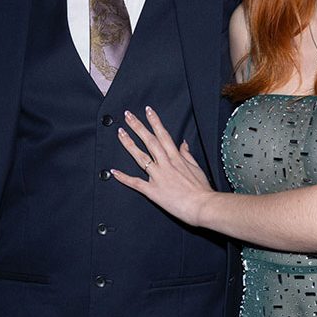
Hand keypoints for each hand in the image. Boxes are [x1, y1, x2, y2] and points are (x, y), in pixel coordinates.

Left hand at [112, 107, 214, 225]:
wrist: (202, 205)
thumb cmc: (202, 189)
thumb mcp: (196, 168)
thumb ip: (187, 154)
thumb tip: (183, 143)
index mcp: (176, 158)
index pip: (163, 135)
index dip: (155, 122)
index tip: (148, 111)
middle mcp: (166, 163)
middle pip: (149, 141)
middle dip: (138, 126)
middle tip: (127, 115)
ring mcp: (158, 176)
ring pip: (140, 157)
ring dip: (129, 144)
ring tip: (120, 132)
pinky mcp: (153, 191)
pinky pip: (136, 183)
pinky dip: (124, 177)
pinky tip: (114, 171)